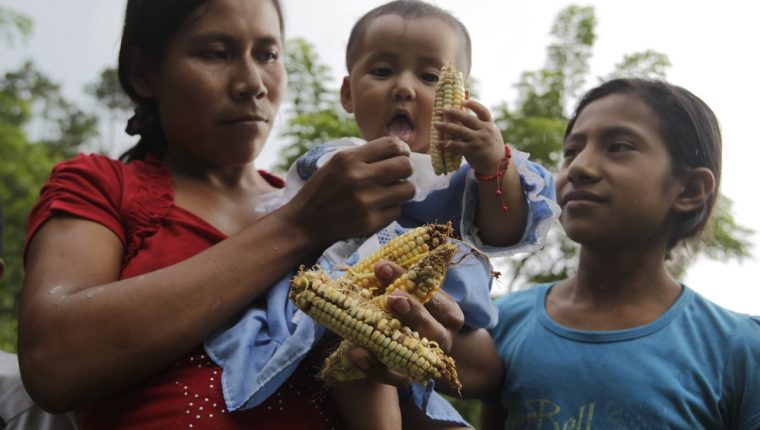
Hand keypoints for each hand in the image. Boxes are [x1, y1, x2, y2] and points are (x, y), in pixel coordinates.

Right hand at [283, 137, 415, 246]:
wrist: (304, 224)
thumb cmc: (321, 191)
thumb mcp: (335, 164)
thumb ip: (363, 156)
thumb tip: (399, 150)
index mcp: (348, 158)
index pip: (392, 145)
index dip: (402, 149)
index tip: (401, 155)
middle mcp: (359, 177)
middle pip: (405, 166)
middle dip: (405, 170)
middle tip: (398, 176)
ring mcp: (366, 201)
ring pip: (407, 190)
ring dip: (402, 191)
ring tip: (390, 193)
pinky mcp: (371, 222)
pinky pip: (397, 210)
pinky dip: (391, 210)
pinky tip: (378, 209)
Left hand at [345, 260, 464, 386]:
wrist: (396, 343)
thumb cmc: (404, 309)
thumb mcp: (406, 292)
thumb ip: (398, 280)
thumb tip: (380, 265)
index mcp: (448, 313)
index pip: (434, 295)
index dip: (410, 280)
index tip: (384, 267)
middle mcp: (442, 338)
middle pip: (433, 329)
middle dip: (413, 311)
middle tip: (391, 297)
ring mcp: (426, 361)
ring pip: (416, 355)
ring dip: (393, 340)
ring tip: (367, 329)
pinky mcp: (406, 377)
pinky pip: (393, 376)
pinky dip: (373, 366)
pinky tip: (354, 352)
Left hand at [434, 99, 504, 174]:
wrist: (496, 164)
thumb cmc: (489, 144)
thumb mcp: (488, 131)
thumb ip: (478, 120)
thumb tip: (464, 104)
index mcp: (489, 124)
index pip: (483, 111)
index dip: (473, 105)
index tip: (462, 101)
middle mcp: (485, 131)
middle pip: (468, 119)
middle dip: (454, 113)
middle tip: (442, 109)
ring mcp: (478, 141)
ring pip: (460, 131)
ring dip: (446, 127)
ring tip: (436, 124)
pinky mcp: (472, 151)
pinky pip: (457, 146)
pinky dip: (446, 144)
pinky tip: (437, 143)